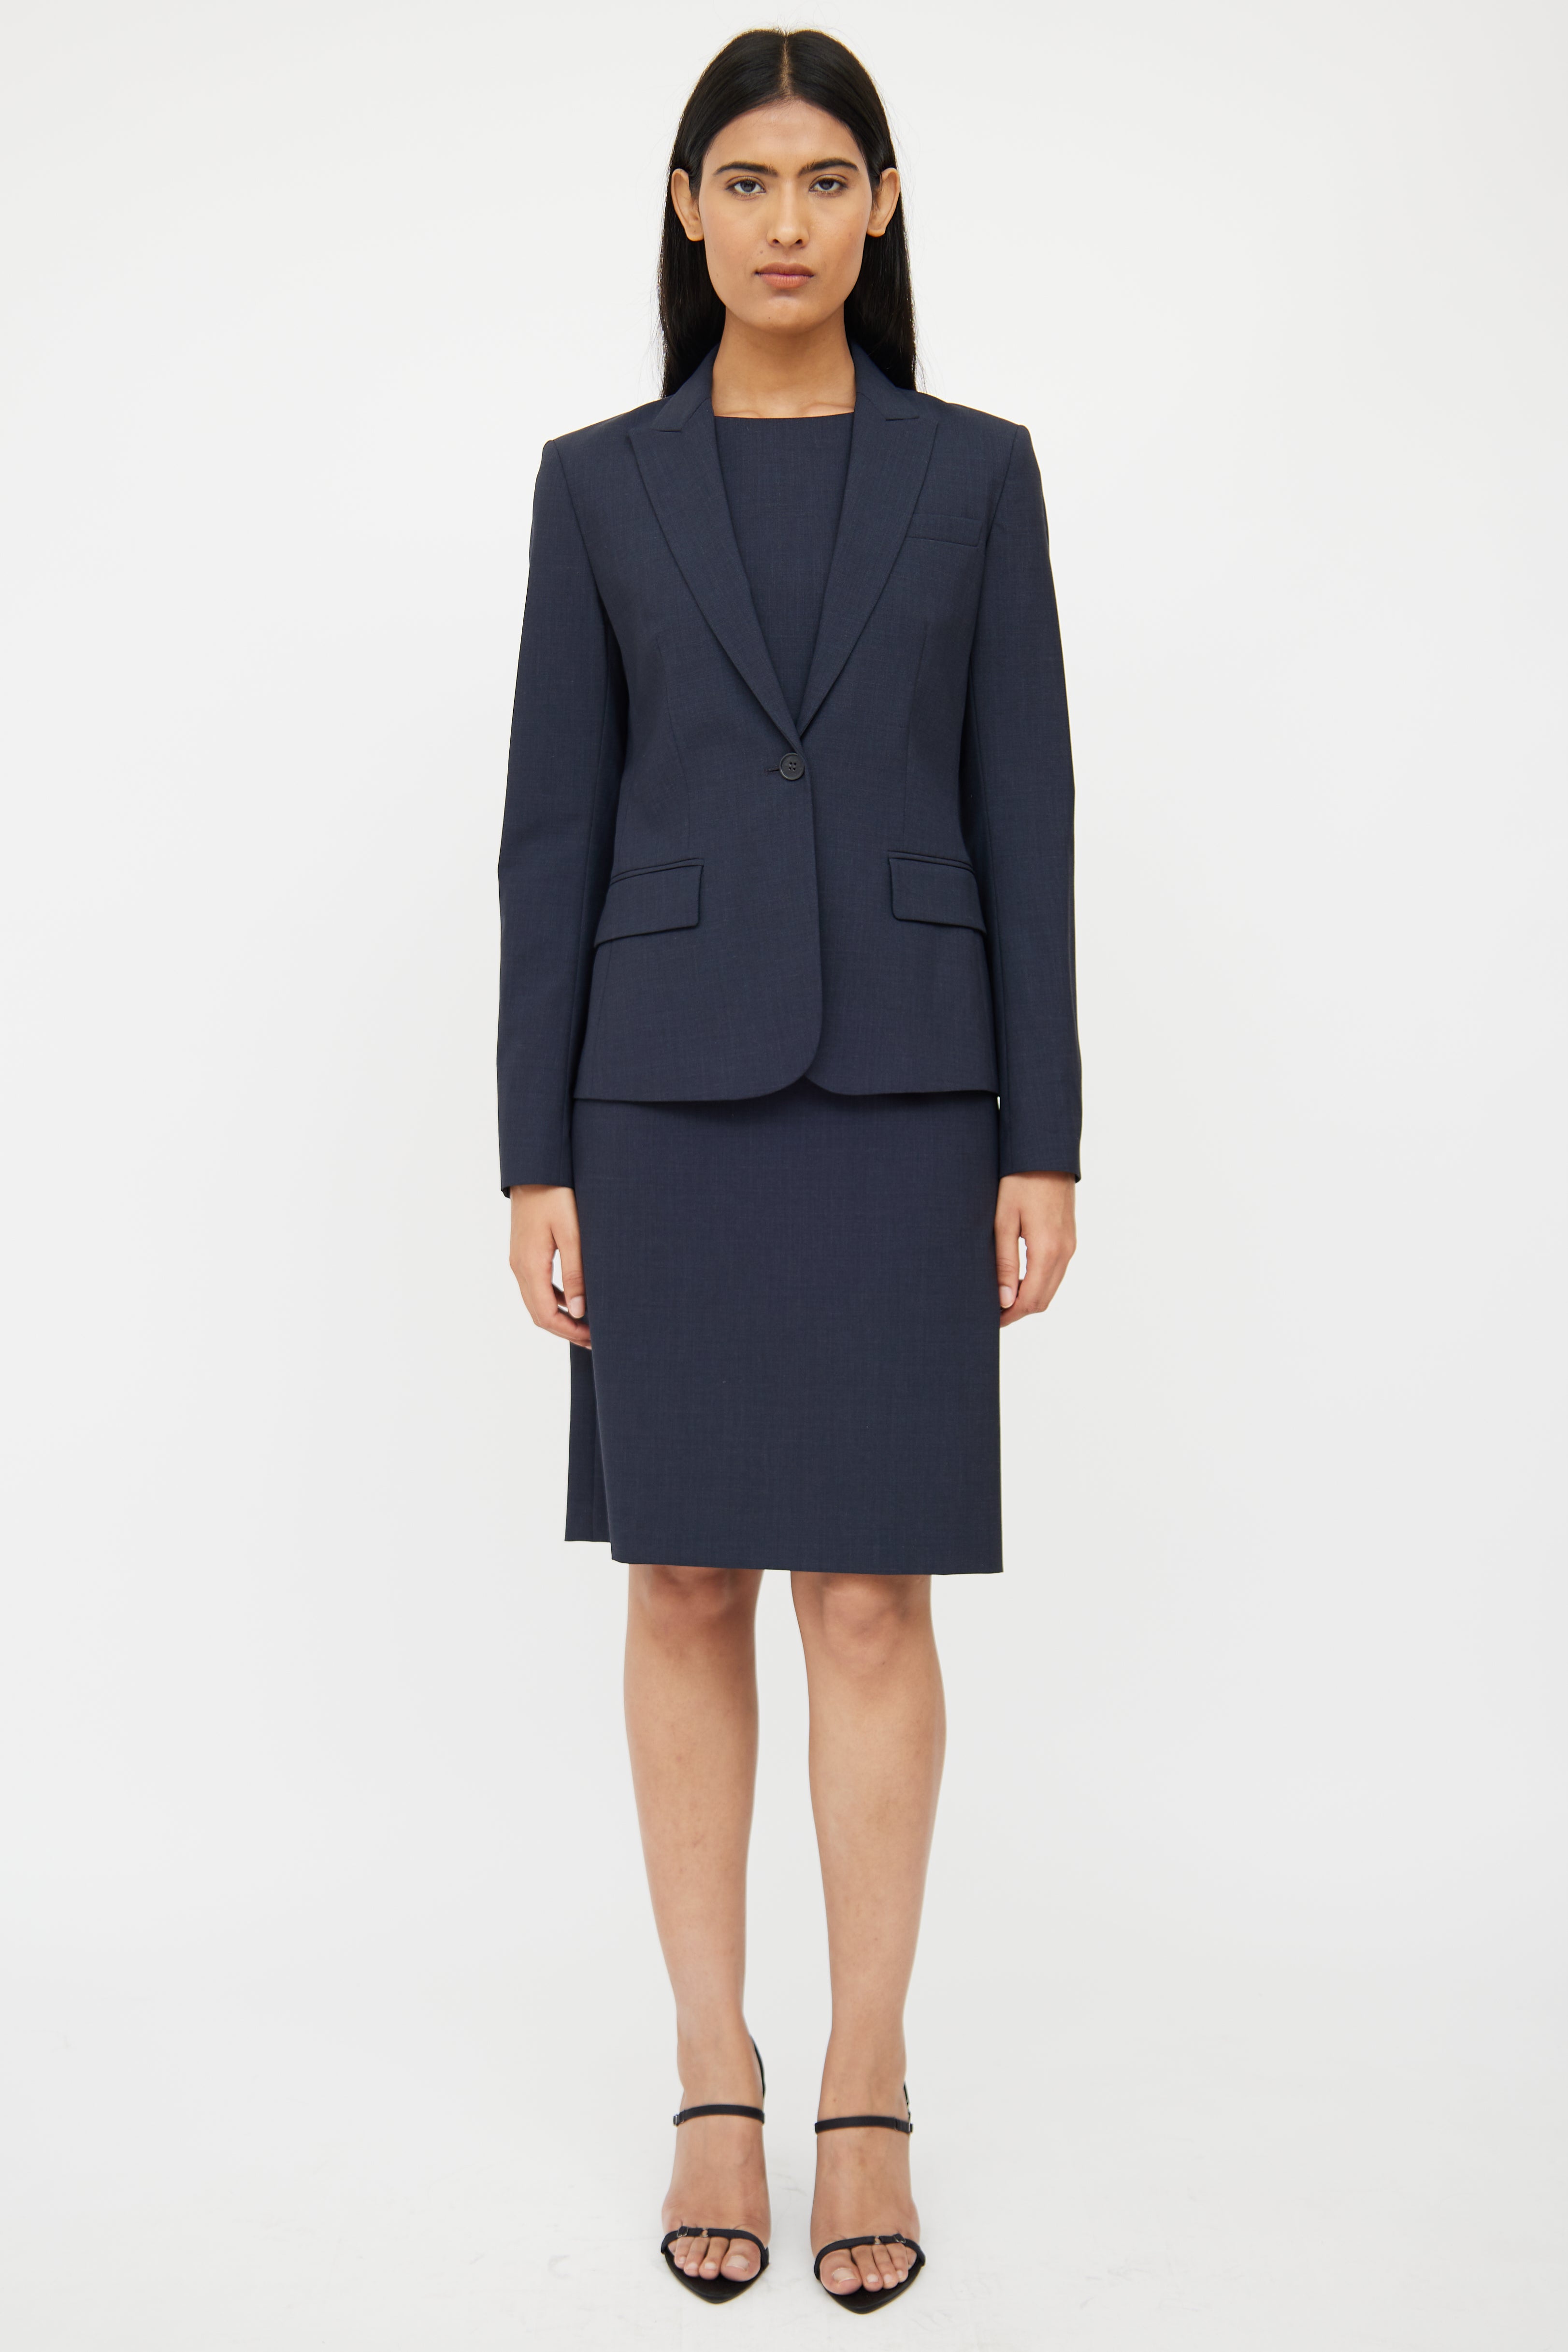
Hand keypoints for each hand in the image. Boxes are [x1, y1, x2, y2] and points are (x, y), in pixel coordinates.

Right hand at [508, 1184, 590, 1346]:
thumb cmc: (556, 1195)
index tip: (594, 1339)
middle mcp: (519, 1267)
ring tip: (587, 1324)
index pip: (546, 1315)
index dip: (570, 1332)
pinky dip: (554, 1300)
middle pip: (539, 1314)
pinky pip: (536, 1286)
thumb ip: (576, 1273)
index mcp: (530, 1266)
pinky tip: (574, 1300)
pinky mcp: (524, 1253)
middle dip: (566, 1330)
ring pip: (536, 1302)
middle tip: (595, 1339)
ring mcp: (519, 1260)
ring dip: (560, 1317)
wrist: (535, 1168)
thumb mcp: (572, 1233)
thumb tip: (581, 1310)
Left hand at [995, 1172, 1075, 1326]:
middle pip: (1043, 1299)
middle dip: (1018, 1311)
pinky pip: (1056, 1272)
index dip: (1010, 1315)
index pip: (1030, 1300)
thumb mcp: (1003, 1220)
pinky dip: (1039, 1283)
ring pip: (1051, 1287)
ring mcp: (1070, 1245)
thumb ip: (1005, 1262)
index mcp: (1047, 1250)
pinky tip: (1018, 1277)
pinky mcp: (1069, 1238)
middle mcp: (1064, 1252)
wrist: (1046, 1153)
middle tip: (992, 1312)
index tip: (990, 1319)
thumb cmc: (1020, 1181)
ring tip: (1001, 1296)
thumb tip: (1004, 1299)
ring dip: (1029, 1297)